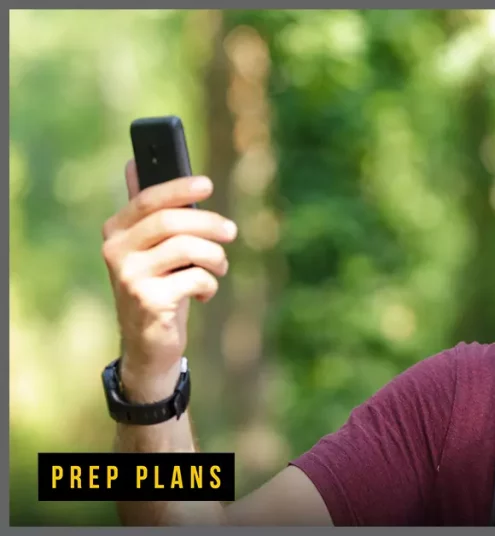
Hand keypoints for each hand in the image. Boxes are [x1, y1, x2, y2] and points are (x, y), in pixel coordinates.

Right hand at [101, 160, 236, 399]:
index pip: (148, 200)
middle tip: (231, 231)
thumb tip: (134, 162)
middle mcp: (116, 251)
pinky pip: (195, 278)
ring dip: (215, 256)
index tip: (207, 183)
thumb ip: (148, 211)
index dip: (179, 188)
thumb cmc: (158, 286)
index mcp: (116, 231)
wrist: (148, 343)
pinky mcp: (148, 301)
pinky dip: (209, 284)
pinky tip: (204, 292)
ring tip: (219, 267)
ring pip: (187, 248)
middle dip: (209, 223)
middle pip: (171, 222)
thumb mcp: (152, 248)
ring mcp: (130, 277)